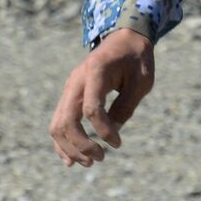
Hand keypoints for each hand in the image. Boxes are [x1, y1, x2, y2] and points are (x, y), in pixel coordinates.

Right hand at [50, 28, 154, 166]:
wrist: (124, 38)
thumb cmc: (137, 58)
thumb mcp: (142, 80)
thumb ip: (126, 106)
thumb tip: (111, 133)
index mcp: (96, 72)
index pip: (92, 109)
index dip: (103, 130)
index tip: (118, 143)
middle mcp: (76, 81)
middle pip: (66, 121)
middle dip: (81, 145)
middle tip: (100, 158)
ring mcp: (69, 88)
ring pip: (57, 124)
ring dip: (70, 147)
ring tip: (89, 162)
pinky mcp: (69, 95)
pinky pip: (58, 121)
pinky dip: (62, 141)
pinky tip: (71, 159)